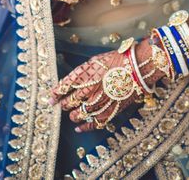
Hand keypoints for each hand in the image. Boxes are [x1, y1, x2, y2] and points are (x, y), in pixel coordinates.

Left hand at [49, 38, 167, 132]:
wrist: (138, 67)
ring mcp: (100, 101)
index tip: (51, 98)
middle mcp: (90, 89)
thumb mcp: (95, 61)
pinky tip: (79, 128)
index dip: (55, 94)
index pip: (63, 87)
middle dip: (64, 104)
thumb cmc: (116, 60)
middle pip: (69, 102)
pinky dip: (85, 127)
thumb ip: (82, 73)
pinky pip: (94, 123)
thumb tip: (70, 83)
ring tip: (71, 114)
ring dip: (73, 115)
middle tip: (61, 105)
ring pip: (79, 114)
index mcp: (85, 74)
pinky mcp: (110, 110)